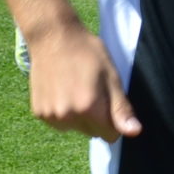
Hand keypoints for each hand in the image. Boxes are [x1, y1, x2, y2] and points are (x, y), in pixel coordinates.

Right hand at [27, 22, 142, 141]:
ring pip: (75, 128)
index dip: (114, 120)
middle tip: (91, 90)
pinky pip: (59, 123)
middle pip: (93, 133)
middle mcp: (68, 116)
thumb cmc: (86, 53)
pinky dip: (63, 112)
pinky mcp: (39, 113)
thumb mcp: (111, 76)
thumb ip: (121, 108)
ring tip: (75, 88)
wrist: (52, 38)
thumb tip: (134, 132)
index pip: (110, 135)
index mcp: (89, 108)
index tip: (108, 100)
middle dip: (96, 118)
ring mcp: (51, 116)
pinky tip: (61, 91)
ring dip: (78, 116)